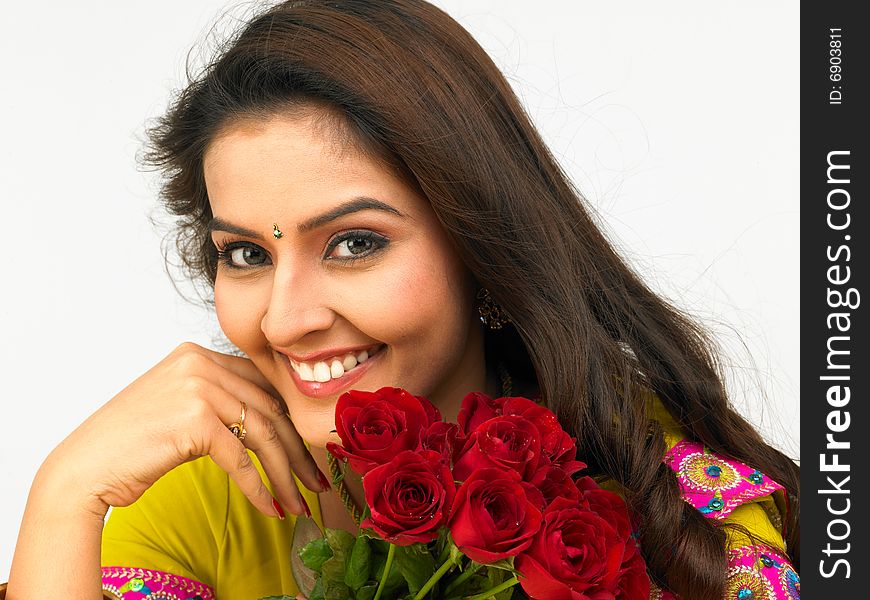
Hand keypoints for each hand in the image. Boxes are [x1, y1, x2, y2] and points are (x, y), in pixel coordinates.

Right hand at [41, 342, 323, 518]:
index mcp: (199, 354)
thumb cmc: (131, 445)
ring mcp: (197, 387)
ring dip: (286, 474)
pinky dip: (259, 487)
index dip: (290, 420)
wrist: (83, 468)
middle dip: (297, 451)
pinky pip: (241, 459)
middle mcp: (200, 363)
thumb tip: (271, 424)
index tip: (310, 451)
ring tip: (301, 503)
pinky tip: (272, 508)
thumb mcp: (180, 408)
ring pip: (262, 434)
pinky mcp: (194, 419)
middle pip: (268, 409)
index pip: (262, 385)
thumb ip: (219, 403)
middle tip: (317, 483)